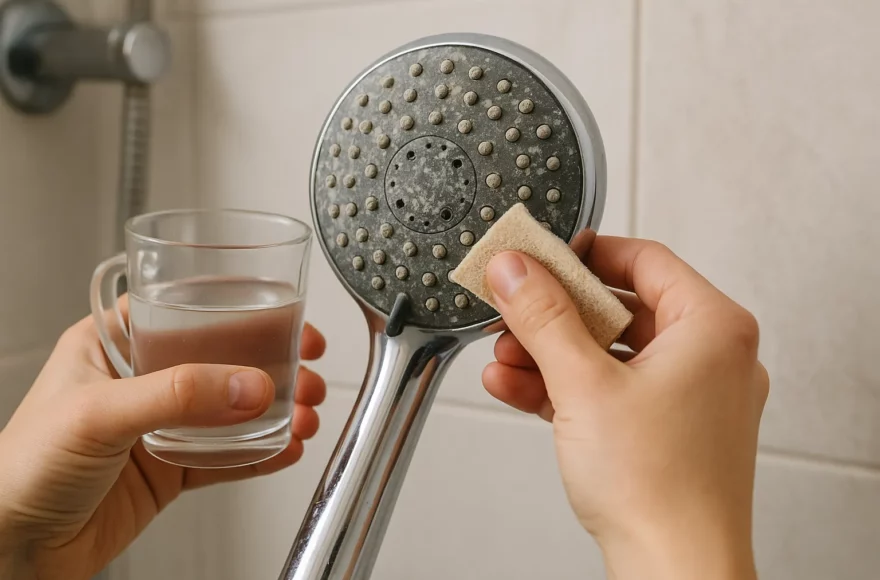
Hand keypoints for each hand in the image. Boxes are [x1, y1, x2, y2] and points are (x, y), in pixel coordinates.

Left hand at [0, 301, 326, 579]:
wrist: (11, 550)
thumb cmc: (20, 469)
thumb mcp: (99, 414)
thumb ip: (178, 396)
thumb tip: (248, 385)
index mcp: (114, 346)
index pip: (190, 312)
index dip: (243, 311)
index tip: (287, 319)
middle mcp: (140, 382)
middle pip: (223, 361)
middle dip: (273, 366)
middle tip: (307, 373)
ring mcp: (158, 427)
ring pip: (231, 410)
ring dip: (275, 411)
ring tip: (305, 416)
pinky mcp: (169, 470)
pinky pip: (226, 457)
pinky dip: (261, 453)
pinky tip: (285, 449)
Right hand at [482, 233, 767, 579]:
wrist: (674, 572)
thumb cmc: (659, 489)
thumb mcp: (583, 384)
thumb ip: (543, 316)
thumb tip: (515, 269)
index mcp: (712, 328)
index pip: (643, 260)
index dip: (585, 254)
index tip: (541, 257)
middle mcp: (709, 358)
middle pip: (618, 309)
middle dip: (553, 315)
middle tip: (511, 310)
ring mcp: (688, 397)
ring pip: (609, 353)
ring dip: (550, 353)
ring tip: (504, 357)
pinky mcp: (665, 430)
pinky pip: (609, 390)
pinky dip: (566, 387)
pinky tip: (518, 387)